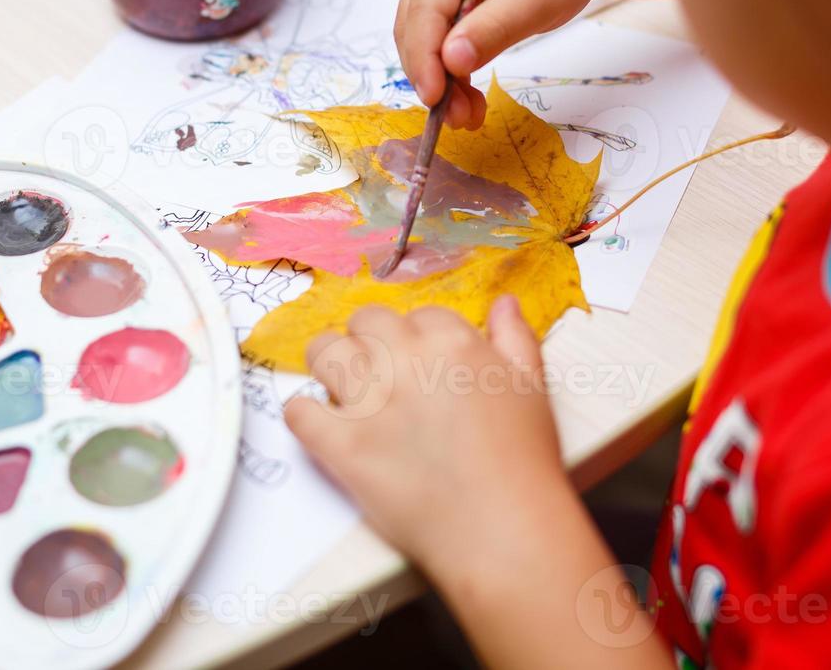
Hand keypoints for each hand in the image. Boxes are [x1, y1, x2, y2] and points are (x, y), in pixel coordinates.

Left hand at [284, 297, 569, 572]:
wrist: (502, 528)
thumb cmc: (523, 462)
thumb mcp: (532, 387)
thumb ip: (515, 338)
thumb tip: (503, 303)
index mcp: (452, 342)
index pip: (418, 314)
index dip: (416, 336)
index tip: (419, 361)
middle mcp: (405, 360)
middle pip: (366, 321)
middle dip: (369, 340)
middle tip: (379, 372)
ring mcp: (369, 401)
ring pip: (324, 351)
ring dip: (329, 363)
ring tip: (342, 388)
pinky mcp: (341, 445)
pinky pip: (298, 411)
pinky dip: (303, 414)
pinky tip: (321, 424)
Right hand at [395, 0, 665, 129]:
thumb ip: (496, 27)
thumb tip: (450, 60)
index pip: (425, 9)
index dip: (424, 58)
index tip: (435, 99)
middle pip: (415, 27)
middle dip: (432, 76)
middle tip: (460, 118)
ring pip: (421, 39)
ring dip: (439, 80)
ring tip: (468, 114)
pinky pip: (437, 40)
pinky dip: (449, 72)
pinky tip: (467, 97)